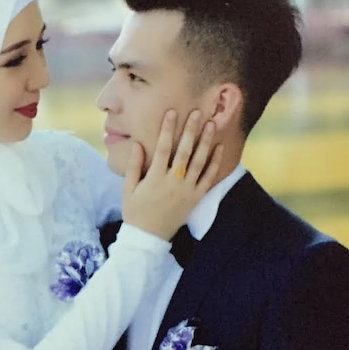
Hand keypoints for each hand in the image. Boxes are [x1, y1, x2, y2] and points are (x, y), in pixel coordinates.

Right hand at [121, 110, 222, 240]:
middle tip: (196, 112)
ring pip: (199, 161)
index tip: (171, 112)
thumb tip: (137, 144)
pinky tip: (219, 148)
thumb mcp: (128, 190)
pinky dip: (215, 162)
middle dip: (190, 130)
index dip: (167, 129)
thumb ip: (134, 166)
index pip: (162, 148)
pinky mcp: (195, 198)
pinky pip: (208, 178)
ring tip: (211, 124)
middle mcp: (173, 182)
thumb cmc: (135, 212)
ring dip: (206, 141)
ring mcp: (187, 190)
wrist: (149, 238)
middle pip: (184, 151)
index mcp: (155, 178)